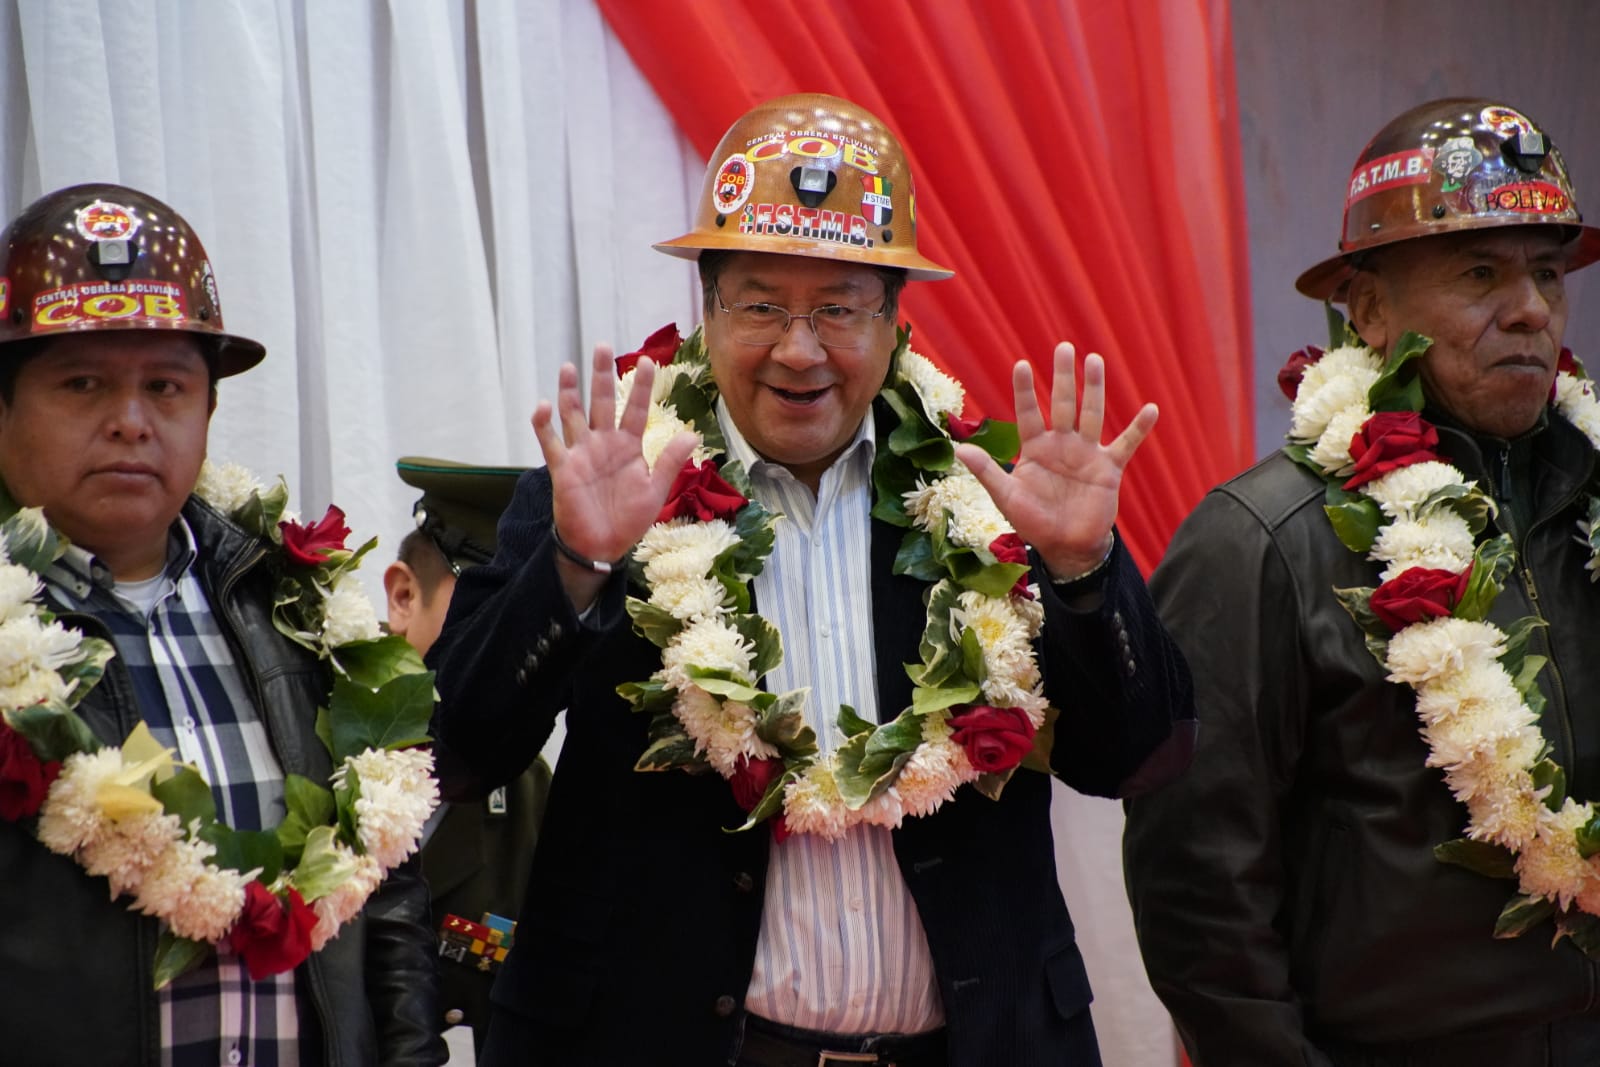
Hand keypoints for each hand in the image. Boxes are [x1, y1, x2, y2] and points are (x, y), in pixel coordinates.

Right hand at [531, 346, 696, 605]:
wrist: (602, 547)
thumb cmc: (629, 519)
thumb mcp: (655, 490)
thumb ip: (670, 461)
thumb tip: (692, 433)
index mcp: (628, 446)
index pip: (636, 409)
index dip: (641, 386)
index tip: (647, 361)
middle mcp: (603, 443)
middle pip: (602, 402)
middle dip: (602, 375)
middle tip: (602, 346)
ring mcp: (581, 453)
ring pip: (574, 415)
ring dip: (570, 392)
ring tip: (570, 366)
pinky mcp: (563, 468)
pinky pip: (551, 443)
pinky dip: (544, 425)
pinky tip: (542, 406)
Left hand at [955, 342, 1155, 579]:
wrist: (1066, 547)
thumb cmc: (1034, 522)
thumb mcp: (1007, 497)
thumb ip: (987, 471)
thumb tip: (959, 449)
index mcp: (1035, 448)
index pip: (1028, 413)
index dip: (1025, 391)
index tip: (1022, 365)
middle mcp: (1062, 444)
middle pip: (1063, 404)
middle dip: (1063, 377)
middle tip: (1063, 347)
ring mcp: (1086, 453)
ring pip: (1091, 414)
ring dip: (1094, 389)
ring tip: (1094, 360)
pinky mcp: (1108, 468)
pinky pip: (1125, 444)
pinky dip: (1139, 428)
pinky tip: (1151, 409)